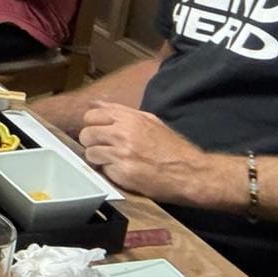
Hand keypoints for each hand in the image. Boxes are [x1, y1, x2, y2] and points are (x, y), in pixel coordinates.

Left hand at [79, 102, 208, 202]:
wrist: (191, 173)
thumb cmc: (172, 147)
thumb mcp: (149, 121)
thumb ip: (119, 111)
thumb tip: (93, 103)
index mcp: (129, 118)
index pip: (91, 115)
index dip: (92, 124)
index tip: (100, 132)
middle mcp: (123, 133)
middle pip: (87, 134)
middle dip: (92, 142)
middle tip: (104, 148)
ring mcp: (122, 153)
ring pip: (90, 153)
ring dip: (99, 158)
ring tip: (114, 161)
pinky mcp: (123, 173)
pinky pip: (103, 170)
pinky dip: (110, 172)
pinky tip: (123, 171)